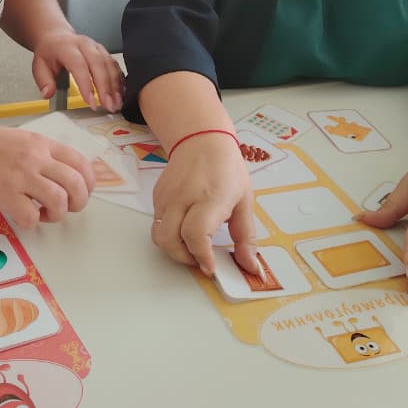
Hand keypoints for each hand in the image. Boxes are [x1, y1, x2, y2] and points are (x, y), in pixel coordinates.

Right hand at [0, 120, 96, 228]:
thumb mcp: (18, 139)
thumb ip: (40, 155)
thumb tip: (60, 176)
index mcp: (40, 144)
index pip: (81, 163)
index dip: (88, 183)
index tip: (82, 192)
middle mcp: (35, 158)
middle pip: (77, 184)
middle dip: (79, 202)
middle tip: (67, 207)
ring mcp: (20, 176)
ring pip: (59, 201)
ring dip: (57, 214)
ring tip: (43, 214)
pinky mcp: (3, 194)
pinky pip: (31, 216)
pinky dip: (31, 222)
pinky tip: (22, 216)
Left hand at [31, 28, 124, 110]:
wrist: (56, 37)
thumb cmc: (50, 52)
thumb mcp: (39, 66)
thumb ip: (44, 81)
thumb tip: (48, 93)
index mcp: (67, 47)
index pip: (79, 65)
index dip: (86, 84)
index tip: (91, 101)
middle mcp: (84, 44)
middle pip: (99, 64)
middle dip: (105, 87)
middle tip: (108, 106)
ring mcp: (96, 47)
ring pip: (110, 65)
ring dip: (115, 86)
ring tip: (117, 103)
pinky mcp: (104, 52)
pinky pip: (115, 65)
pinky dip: (119, 80)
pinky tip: (121, 93)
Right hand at [150, 134, 259, 275]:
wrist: (201, 141)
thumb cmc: (226, 169)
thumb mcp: (245, 201)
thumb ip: (246, 237)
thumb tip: (250, 266)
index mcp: (211, 197)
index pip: (196, 233)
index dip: (201, 255)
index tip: (210, 267)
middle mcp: (184, 197)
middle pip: (170, 240)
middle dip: (184, 258)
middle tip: (201, 260)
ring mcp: (167, 197)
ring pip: (159, 236)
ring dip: (174, 249)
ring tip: (192, 247)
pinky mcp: (157, 197)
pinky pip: (158, 225)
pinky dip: (170, 235)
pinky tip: (185, 230)